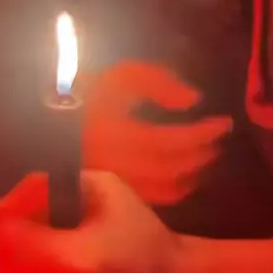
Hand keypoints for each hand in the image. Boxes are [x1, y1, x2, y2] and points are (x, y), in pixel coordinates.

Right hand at [82, 60, 231, 204]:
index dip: (203, 133)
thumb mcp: (121, 74)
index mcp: (120, 132)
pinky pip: (151, 198)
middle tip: (218, 140)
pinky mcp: (112, 192)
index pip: (174, 140)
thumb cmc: (86, 91)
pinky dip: (174, 190)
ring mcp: (115, 182)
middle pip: (173, 167)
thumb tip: (193, 100)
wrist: (48, 118)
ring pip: (164, 189)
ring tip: (205, 158)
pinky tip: (183, 177)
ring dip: (192, 175)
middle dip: (202, 154)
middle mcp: (119, 164)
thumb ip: (158, 81)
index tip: (224, 122)